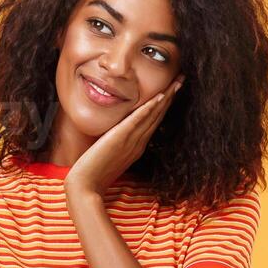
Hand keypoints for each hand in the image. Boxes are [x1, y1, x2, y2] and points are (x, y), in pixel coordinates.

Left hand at [67, 77, 181, 199]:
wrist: (86, 187)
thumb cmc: (95, 175)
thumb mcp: (111, 156)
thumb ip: (118, 145)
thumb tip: (118, 136)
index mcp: (137, 147)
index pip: (154, 122)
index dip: (164, 105)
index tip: (173, 90)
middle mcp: (138, 143)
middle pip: (158, 116)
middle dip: (171, 97)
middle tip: (182, 80)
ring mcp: (131, 141)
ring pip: (153, 116)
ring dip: (166, 98)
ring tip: (176, 83)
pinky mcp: (120, 139)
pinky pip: (138, 121)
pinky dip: (149, 109)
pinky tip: (159, 97)